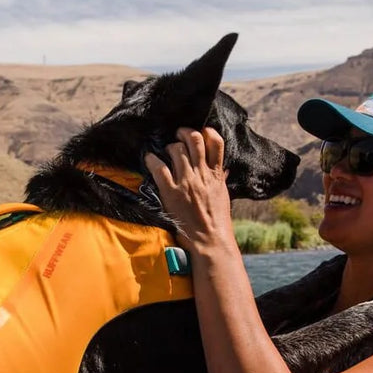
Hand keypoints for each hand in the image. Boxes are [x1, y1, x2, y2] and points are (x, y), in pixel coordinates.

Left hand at [144, 128, 233, 255]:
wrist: (210, 240)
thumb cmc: (217, 221)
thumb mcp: (223, 195)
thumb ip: (220, 180)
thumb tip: (223, 169)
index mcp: (216, 175)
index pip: (216, 142)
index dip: (206, 132)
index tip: (200, 132)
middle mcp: (201, 174)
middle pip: (194, 140)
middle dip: (184, 133)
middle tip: (178, 136)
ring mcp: (186, 182)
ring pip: (176, 149)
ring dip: (170, 147)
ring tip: (166, 151)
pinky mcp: (171, 192)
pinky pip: (159, 168)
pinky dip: (152, 160)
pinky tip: (149, 158)